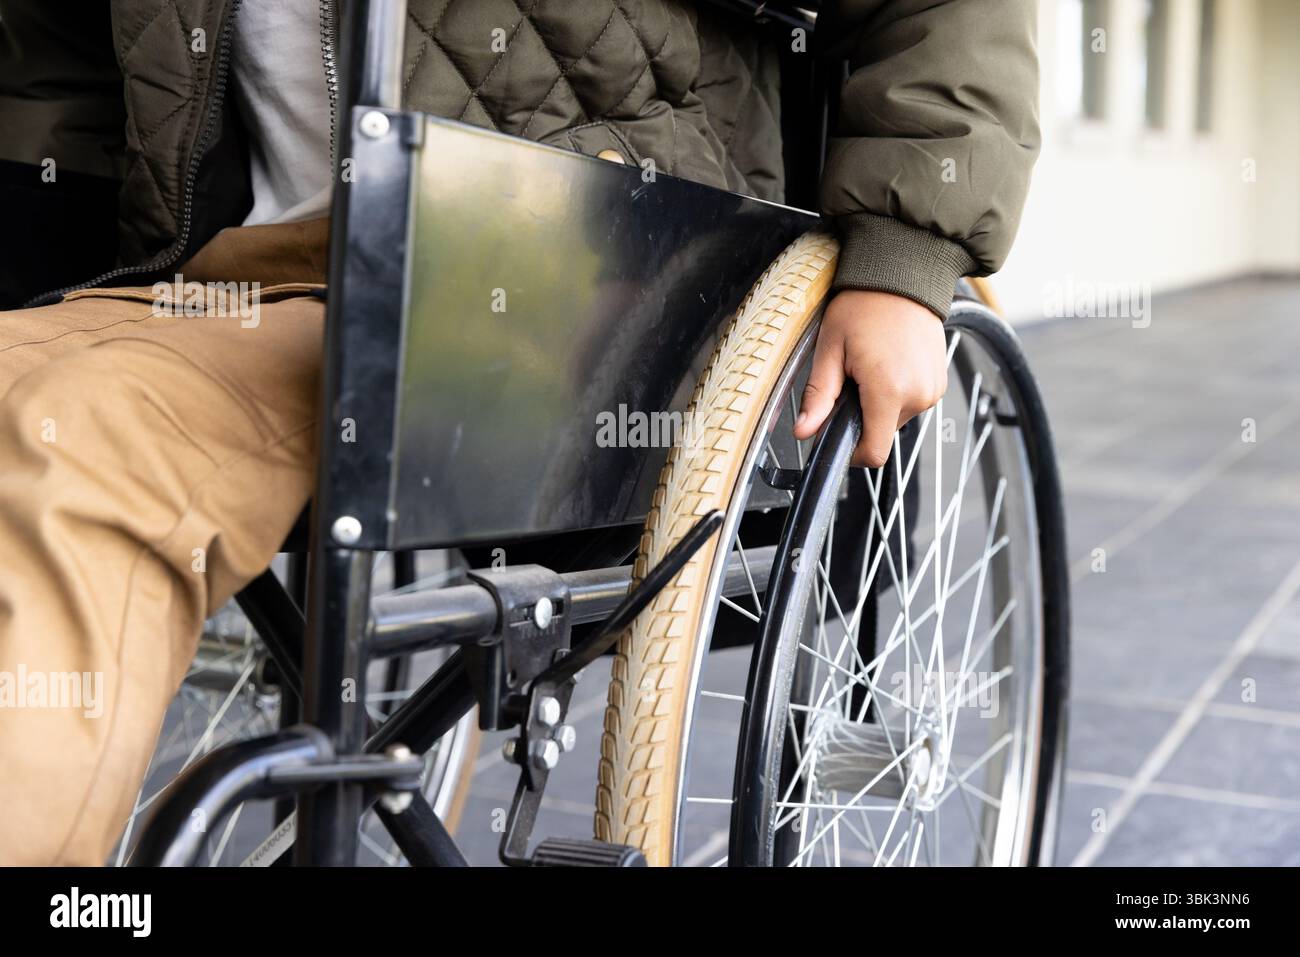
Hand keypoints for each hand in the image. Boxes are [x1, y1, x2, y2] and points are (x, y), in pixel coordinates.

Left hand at [794, 289, 948, 467]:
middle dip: (861, 415)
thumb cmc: (864, 305)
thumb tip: (803, 431)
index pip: (874, 453)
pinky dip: (895, 392)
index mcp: (889, 391)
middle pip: (881, 433)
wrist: (902, 276)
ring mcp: (933, 389)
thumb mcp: (830, 350)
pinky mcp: (939, 382)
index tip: (838, 435)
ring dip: (878, 403)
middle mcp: (918, 395)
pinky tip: (887, 363)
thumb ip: (818, 397)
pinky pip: (911, 402)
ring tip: (870, 366)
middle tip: (850, 379)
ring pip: (895, 418)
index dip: (851, 453)